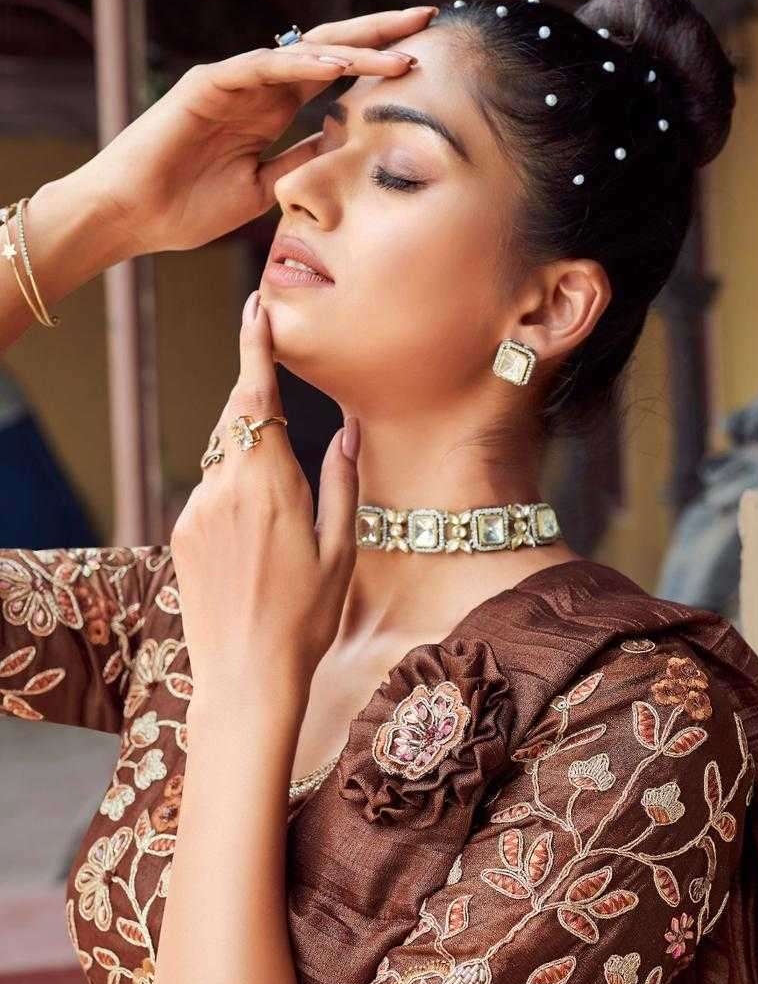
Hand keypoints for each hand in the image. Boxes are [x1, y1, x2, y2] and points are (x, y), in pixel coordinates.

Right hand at [79, 6, 435, 257]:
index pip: (334, 77)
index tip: (423, 62)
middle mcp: (258, 87)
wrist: (134, 216)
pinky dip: (300, 65)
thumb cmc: (189, 207)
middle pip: (328, 50)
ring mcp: (234, 81)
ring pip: (302, 53)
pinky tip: (338, 65)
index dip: (376, 67)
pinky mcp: (208, 84)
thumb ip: (298, 161)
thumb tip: (339, 146)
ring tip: (400, 50)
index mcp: (272, 111)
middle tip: (428, 19)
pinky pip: (261, 66)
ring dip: (353, 51)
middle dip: (379, 37)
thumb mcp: (263, 189)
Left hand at [171, 290, 359, 715]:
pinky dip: (230, 486)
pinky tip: (253, 531)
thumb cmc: (306, 619)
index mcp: (270, 485)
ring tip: (276, 489)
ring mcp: (196, 510)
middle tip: (273, 381)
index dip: (255, 346)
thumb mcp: (341, 551)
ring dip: (245, 448)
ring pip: (220, 454)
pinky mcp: (180, 533)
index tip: (255, 307)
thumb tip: (351, 431)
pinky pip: (207, 489)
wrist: (246, 676)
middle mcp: (224, 487)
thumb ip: (342, 482)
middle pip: (235, 417)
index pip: (257, 396)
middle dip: (253, 394)